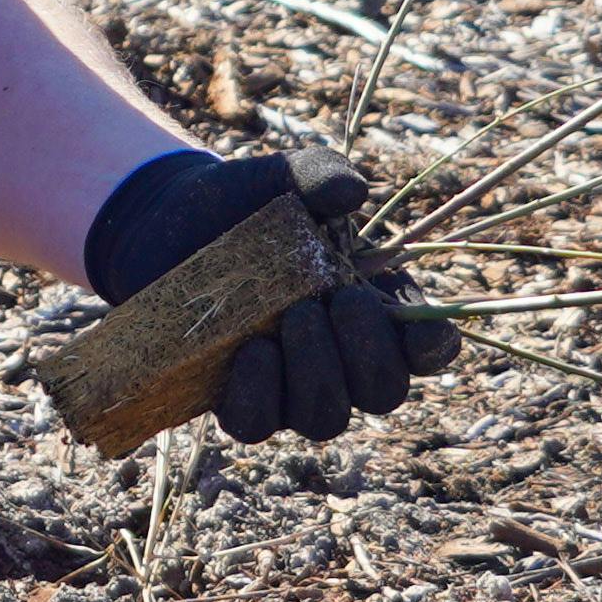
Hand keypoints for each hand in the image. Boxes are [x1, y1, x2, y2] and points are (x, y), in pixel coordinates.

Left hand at [84, 146, 461, 443]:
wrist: (170, 220)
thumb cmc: (247, 201)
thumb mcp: (286, 177)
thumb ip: (323, 174)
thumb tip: (351, 192)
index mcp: (376, 308)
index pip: (428, 349)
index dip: (431, 346)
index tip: (411, 322)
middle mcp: (342, 357)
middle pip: (383, 392)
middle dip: (367, 353)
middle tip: (335, 302)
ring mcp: (291, 386)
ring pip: (325, 418)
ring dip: (316, 375)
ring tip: (290, 321)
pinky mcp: (238, 397)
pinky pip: (256, 426)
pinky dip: (258, 396)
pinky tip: (249, 352)